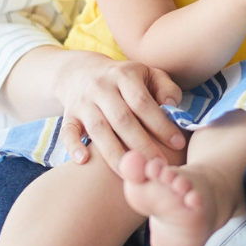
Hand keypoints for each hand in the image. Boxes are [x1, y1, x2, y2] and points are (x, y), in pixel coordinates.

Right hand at [53, 51, 185, 171]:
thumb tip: (174, 106)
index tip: (178, 143)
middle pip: (122, 119)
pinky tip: (84, 161)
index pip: (143, 102)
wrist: (81, 72)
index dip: (161, 124)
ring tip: (132, 173)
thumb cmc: (125, 78)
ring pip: (98, 130)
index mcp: (124, 75)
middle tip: (157, 166)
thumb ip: (165, 88)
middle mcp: (102, 87)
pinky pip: (67, 132)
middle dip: (142, 145)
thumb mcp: (147, 73)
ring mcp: (83, 102)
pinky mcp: (69, 115)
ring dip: (115, 154)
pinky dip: (73, 146)